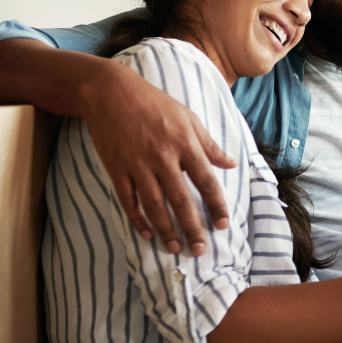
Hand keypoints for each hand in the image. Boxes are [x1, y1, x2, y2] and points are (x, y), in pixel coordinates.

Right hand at [84, 66, 236, 255]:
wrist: (110, 93)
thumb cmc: (155, 104)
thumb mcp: (188, 118)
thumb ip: (209, 144)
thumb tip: (231, 163)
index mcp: (184, 143)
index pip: (206, 181)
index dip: (216, 205)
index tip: (223, 225)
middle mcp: (162, 157)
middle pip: (180, 199)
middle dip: (192, 227)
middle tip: (200, 250)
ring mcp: (137, 165)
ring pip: (154, 205)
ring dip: (166, 229)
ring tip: (176, 247)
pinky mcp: (117, 169)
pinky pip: (128, 200)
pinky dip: (137, 219)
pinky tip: (147, 234)